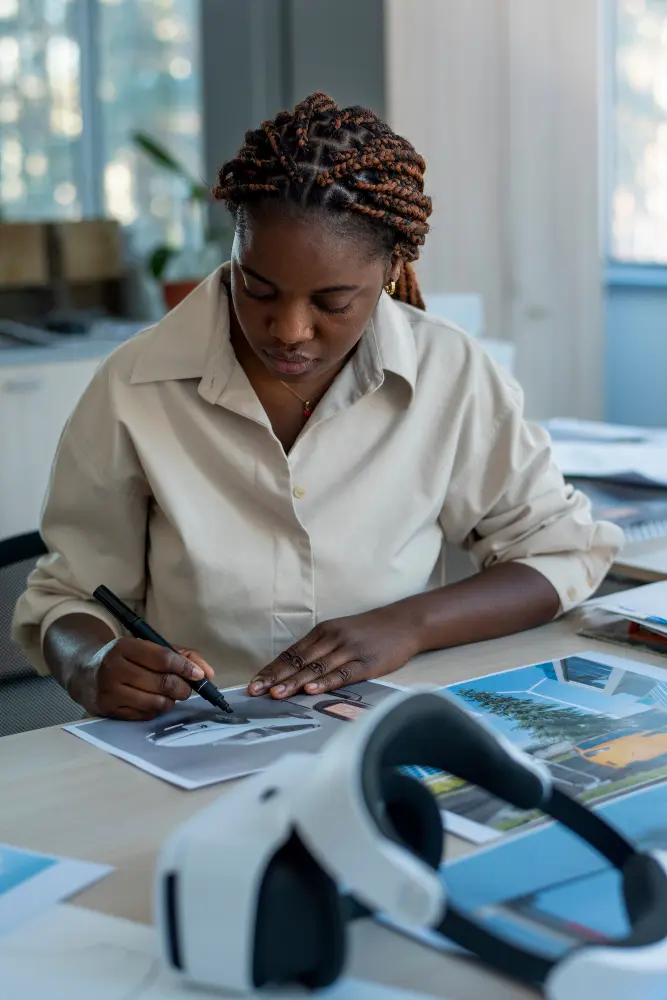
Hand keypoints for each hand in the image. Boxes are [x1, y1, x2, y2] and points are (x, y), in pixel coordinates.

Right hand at [80, 638, 214, 720]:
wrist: (85, 671)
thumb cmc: (127, 658)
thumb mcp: (149, 647)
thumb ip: (182, 655)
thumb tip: (208, 674)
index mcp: (124, 646)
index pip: (163, 658)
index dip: (185, 668)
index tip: (198, 675)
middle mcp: (113, 668)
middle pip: (162, 683)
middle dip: (182, 688)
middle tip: (186, 688)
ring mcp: (109, 691)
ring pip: (156, 702)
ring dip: (170, 701)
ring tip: (168, 694)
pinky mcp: (108, 711)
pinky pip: (145, 716)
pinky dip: (156, 710)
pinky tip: (152, 701)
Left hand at [248, 608, 419, 699]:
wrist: (404, 623)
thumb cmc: (369, 631)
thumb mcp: (340, 633)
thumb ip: (319, 649)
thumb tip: (292, 672)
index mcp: (323, 631)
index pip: (291, 653)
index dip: (272, 669)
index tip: (254, 683)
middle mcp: (332, 639)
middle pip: (299, 661)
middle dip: (275, 677)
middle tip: (256, 691)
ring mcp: (349, 650)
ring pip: (316, 668)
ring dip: (294, 682)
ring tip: (276, 694)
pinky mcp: (367, 663)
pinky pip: (342, 674)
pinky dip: (325, 683)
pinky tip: (312, 690)